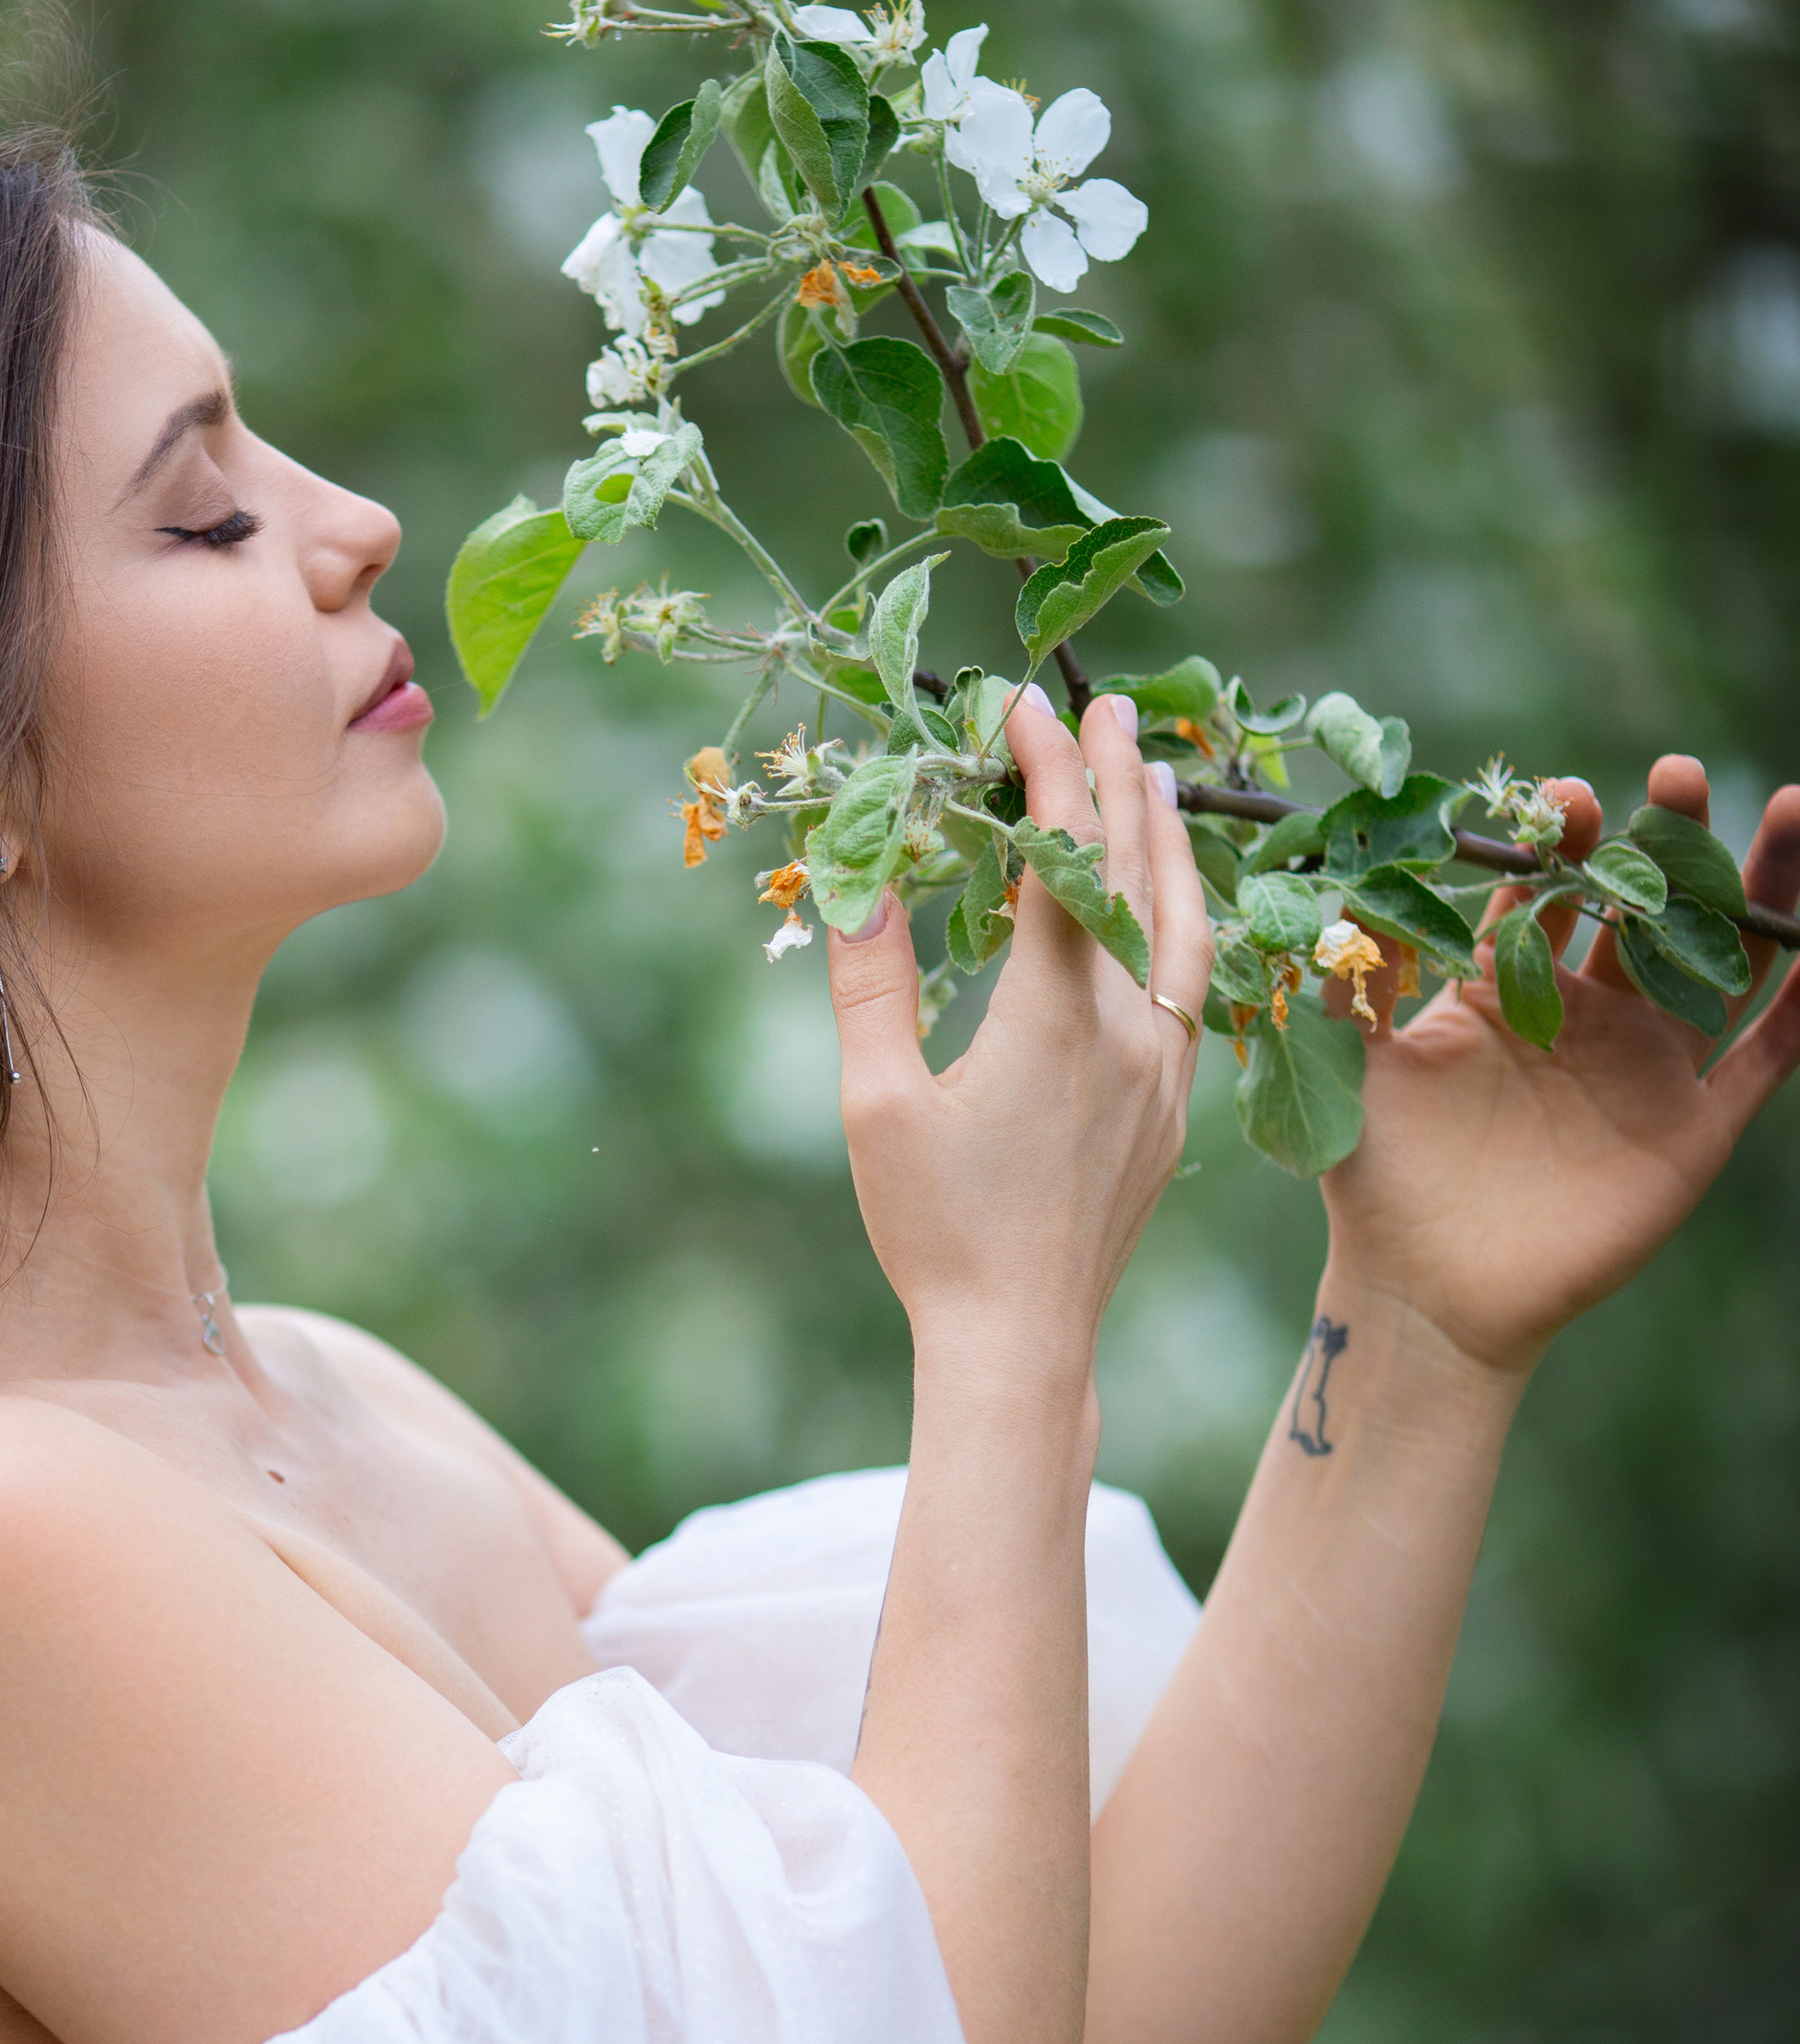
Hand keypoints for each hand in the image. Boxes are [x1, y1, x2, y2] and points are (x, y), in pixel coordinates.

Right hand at [828, 689, 1213, 1349]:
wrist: (1023, 1342)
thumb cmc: (937, 1231)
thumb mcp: (879, 1105)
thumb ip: (871, 984)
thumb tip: (851, 878)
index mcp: (1058, 1020)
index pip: (1064, 859)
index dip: (1047, 772)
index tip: (1021, 707)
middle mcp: (1131, 1031)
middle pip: (1137, 873)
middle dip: (1117, 777)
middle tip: (1102, 700)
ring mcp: (1165, 1069)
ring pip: (1184, 924)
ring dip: (1166, 839)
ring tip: (1154, 772)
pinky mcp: (1173, 1104)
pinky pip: (1191, 979)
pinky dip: (1178, 913)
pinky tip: (1164, 896)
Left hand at [1321, 758, 1799, 1376]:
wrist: (1428, 1293)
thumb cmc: (1379, 1183)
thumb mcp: (1354, 1070)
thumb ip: (1352, 982)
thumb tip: (1338, 895)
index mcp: (1510, 990)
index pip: (1548, 893)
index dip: (1562, 842)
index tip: (1568, 798)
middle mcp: (1587, 1017)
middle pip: (1645, 908)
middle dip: (1669, 840)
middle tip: (1679, 777)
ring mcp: (1646, 1068)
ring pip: (1721, 961)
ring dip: (1759, 889)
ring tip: (1794, 811)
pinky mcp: (1693, 1127)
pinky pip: (1764, 1057)